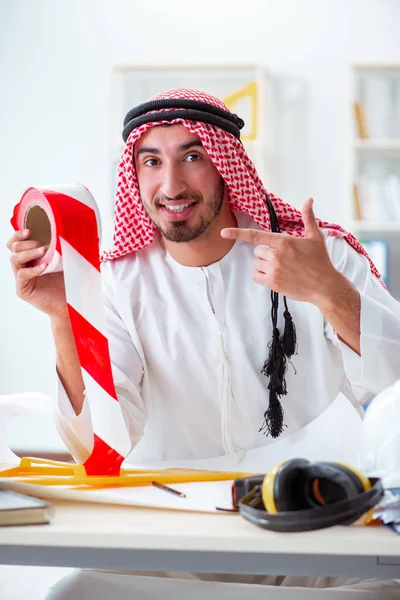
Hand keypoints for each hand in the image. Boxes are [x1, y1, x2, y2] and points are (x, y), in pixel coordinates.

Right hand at [7, 229, 67, 318]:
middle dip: (27, 243)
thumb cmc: (68, 282)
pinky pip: (22, 275)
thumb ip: (62, 248)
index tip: (29, 230)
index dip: (18, 235)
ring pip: (14, 259)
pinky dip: (33, 269)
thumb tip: (70, 231)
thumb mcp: (66, 261)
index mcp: (30, 259)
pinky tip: (44, 266)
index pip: (16, 243)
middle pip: (13, 248)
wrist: (71, 304)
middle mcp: (23, 267)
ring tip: (44, 251)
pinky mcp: (23, 290)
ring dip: (29, 253)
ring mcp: (21, 279)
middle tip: (42, 245)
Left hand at [221, 198, 341, 304]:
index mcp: (283, 242)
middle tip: (284, 258)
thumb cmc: (320, 261)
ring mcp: (273, 270)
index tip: (223, 232)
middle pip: (257, 251)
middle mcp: (275, 255)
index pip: (255, 236)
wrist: (325, 286)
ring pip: (256, 264)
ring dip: (265, 265)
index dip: (237, 233)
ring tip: (283, 268)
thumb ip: (308, 217)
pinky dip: (263, 277)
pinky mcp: (272, 283)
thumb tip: (309, 199)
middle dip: (266, 253)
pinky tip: (277, 276)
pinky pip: (256, 277)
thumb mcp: (315, 237)